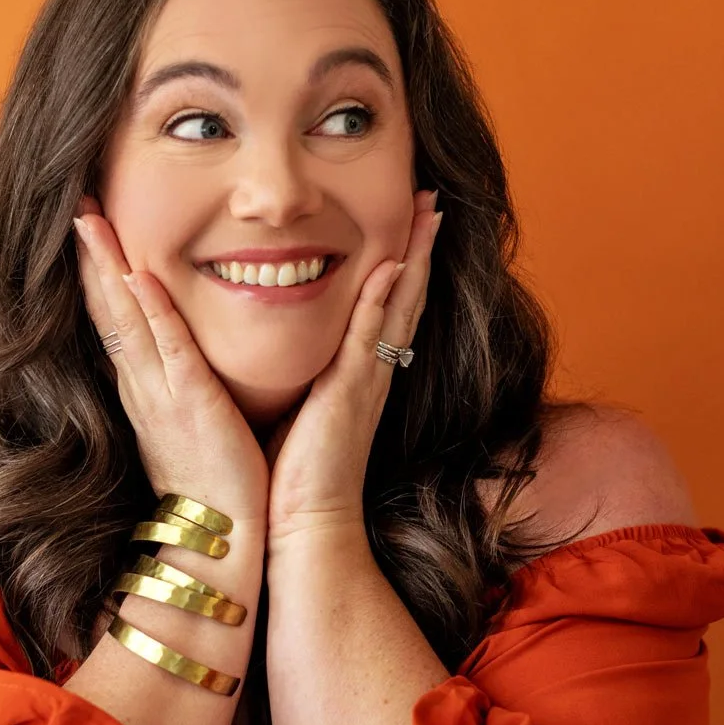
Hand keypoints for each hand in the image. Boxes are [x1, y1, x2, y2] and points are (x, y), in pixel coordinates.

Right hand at [72, 196, 269, 526]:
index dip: (98, 273)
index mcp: (143, 389)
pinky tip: (139, 276)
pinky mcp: (191, 403)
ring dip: (107, 266)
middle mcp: (141, 385)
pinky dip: (152, 311)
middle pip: (106, 307)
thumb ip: (179, 391)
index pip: (114, 319)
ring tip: (88, 219)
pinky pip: (167, 348)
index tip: (86, 229)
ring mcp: (161, 393)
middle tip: (74, 203)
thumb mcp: (187, 427)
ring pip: (125, 318)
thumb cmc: (211, 486)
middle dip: (89, 255)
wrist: (217, 537)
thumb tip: (180, 368)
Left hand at [266, 189, 441, 546]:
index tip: (410, 219)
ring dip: (416, 257)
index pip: (387, 306)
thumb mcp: (300, 410)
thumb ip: (305, 378)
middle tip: (433, 199)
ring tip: (429, 213)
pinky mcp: (351, 394)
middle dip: (421, 246)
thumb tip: (290, 354)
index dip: (403, 263)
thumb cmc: (296, 476)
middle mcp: (373, 372)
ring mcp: (368, 381)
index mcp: (359, 374)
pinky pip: (371, 337)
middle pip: (406, 295)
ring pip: (400, 306)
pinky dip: (384, 300)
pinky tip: (391, 265)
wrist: (309, 525)